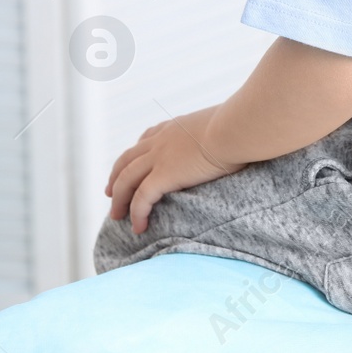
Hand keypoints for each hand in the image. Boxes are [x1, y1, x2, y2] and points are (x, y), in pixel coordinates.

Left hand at [106, 107, 244, 233]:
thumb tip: (237, 138)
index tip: (130, 164)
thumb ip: (222, 133)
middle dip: (116, 176)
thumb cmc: (242, 125)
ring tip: (116, 216)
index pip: (148, 137)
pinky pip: (141, 198)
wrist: (238, 128)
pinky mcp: (164, 176)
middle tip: (109, 192)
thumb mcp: (226, 125)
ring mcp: (159, 157)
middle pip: (127, 159)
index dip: (136, 153)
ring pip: (126, 180)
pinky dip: (136, 213)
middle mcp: (162, 140)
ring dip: (118, 199)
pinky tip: (138, 227)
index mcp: (177, 127)